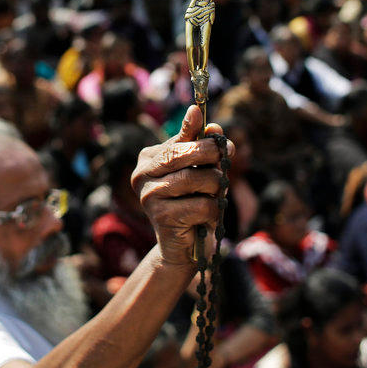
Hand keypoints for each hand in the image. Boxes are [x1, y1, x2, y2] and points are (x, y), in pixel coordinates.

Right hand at [131, 105, 232, 268]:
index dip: (207, 141)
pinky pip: (202, 205)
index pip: (180, 140)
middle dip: (213, 158)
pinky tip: (206, 218)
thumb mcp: (198, 169)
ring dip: (215, 188)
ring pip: (197, 179)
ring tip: (213, 197)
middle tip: (225, 168)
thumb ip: (200, 144)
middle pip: (185, 154)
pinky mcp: (161, 217)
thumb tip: (208, 121)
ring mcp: (149, 196)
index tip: (224, 143)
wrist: (184, 245)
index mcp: (148, 158)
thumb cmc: (193, 200)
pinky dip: (213, 211)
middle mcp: (141, 174)